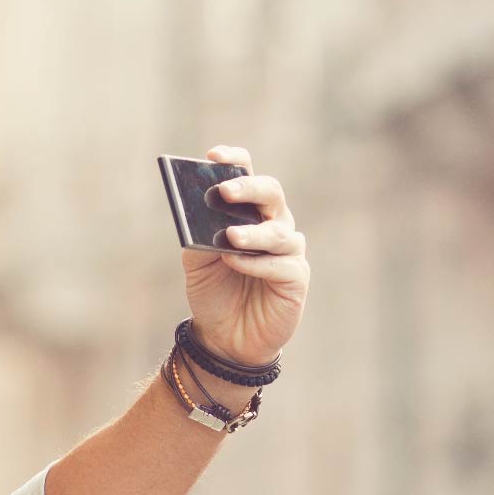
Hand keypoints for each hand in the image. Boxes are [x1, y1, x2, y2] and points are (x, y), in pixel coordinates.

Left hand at [180, 143, 308, 370]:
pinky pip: (281, 264)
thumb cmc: (215, 293)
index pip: (248, 175)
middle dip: (248, 188)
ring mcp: (288, 251)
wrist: (225, 338)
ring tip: (229, 237)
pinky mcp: (296, 278)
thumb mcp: (197, 264)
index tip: (213, 156)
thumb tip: (198, 214)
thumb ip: (198, 238)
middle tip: (225, 191)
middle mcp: (274, 225)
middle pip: (271, 193)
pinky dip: (257, 262)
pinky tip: (236, 261)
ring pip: (278, 231)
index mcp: (250, 213)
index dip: (235, 161)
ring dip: (252, 232)